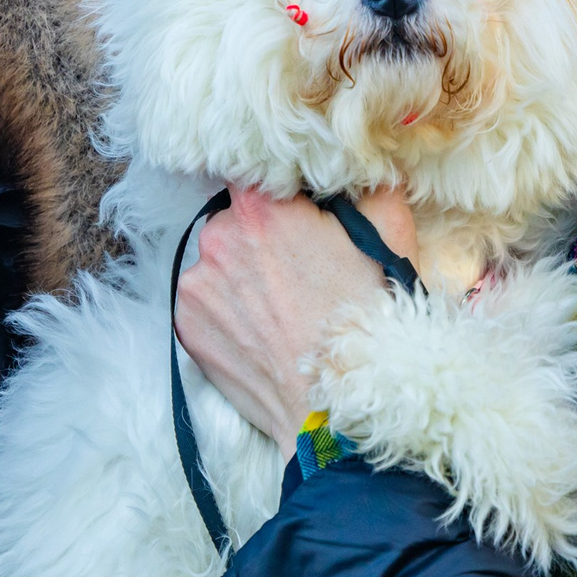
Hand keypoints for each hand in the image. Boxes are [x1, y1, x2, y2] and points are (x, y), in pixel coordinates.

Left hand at [172, 186, 418, 458]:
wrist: (335, 406)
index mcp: (262, 207)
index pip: (253, 171)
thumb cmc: (366, 319)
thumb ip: (372, 187)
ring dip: (242, 274)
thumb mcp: (391, 235)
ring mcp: (196, 284)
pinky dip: (226, 309)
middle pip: (235, 219)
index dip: (276, 189)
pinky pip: (204, 301)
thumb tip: (364, 170)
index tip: (293, 208)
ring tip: (282, 307)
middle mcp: (218, 238)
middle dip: (263, 235)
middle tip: (299, 267)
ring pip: (218, 261)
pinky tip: (261, 329)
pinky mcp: (185, 324)